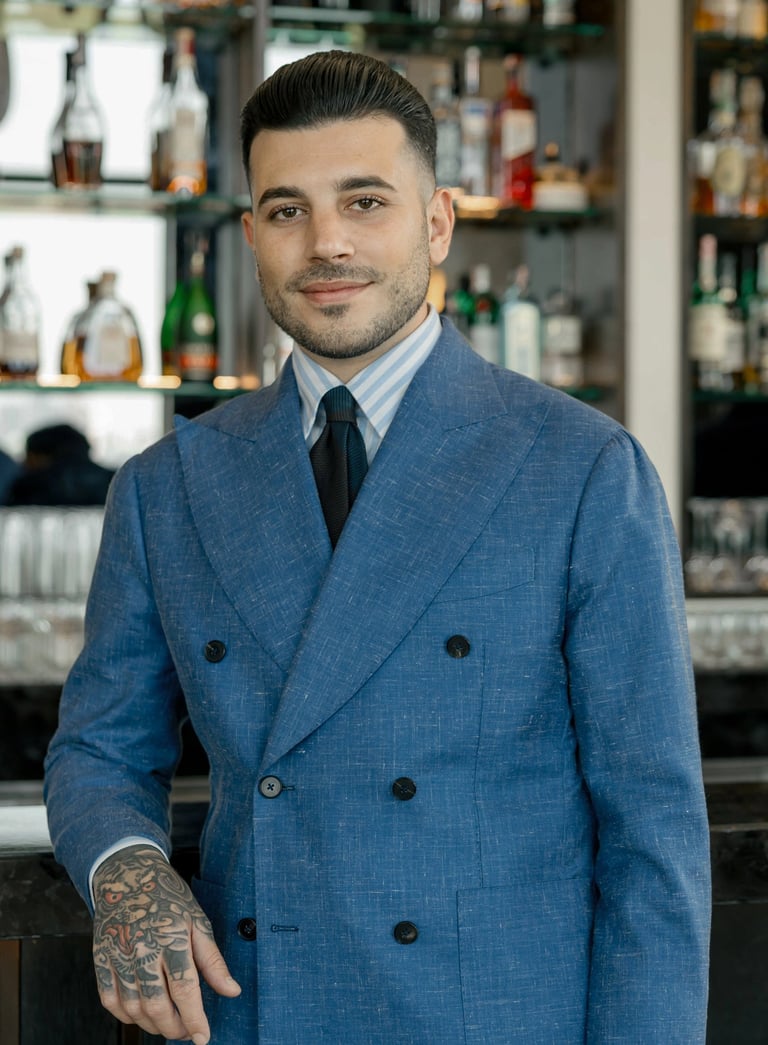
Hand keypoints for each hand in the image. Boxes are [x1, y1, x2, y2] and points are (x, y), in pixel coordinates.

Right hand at [92, 844, 240, 1044]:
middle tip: (187, 1032)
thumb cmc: (167, 897)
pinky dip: (126, 1016)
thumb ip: (213, 960)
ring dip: (152, 1025)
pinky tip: (140, 1015)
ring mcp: (118, 956)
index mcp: (171, 938)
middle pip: (157, 1005)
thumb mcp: (198, 921)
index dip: (195, 1019)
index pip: (185, 990)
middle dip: (175, 1027)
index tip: (203, 1038)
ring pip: (133, 1008)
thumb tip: (232, 991)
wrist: (128, 875)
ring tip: (168, 1025)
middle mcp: (142, 950)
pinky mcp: (101, 959)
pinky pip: (110, 1000)